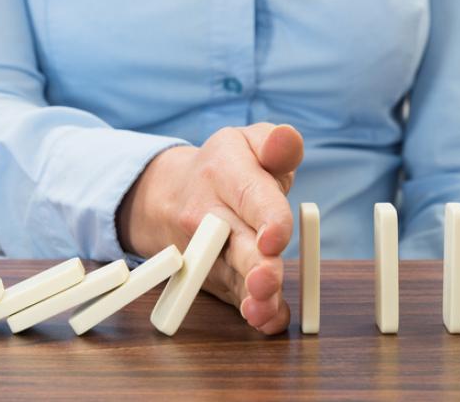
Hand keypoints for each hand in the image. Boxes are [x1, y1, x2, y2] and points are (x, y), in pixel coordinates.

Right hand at [118, 123, 303, 333]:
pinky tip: (267, 320)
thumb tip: (288, 138)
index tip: (276, 237)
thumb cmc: (228, 167)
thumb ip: (276, 143)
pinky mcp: (213, 277)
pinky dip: (251, 312)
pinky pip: (232, 297)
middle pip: (235, 243)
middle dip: (254, 264)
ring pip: (231, 276)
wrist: (172, 195)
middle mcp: (208, 214)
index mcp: (224, 171)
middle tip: (267, 280)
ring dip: (250, 297)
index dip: (265, 217)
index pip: (250, 195)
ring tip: (263, 310)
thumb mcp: (248, 142)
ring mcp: (207, 251)